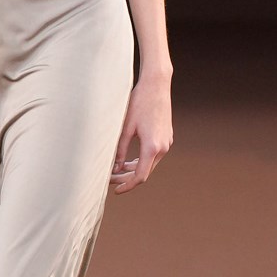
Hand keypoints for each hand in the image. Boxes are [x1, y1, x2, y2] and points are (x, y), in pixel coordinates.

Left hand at [110, 69, 172, 193]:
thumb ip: (120, 150)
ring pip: (149, 165)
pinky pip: (153, 156)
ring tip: (116, 171)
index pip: (140, 176)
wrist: (157, 86)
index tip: (115, 190)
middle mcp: (163, 148)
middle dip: (127, 178)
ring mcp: (167, 143)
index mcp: (152, 147)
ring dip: (134, 170)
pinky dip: (141, 161)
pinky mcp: (167, 138)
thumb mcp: (125, 128)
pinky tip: (128, 161)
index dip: (127, 186)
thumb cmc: (139, 103)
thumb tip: (115, 168)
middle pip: (145, 172)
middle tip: (110, 180)